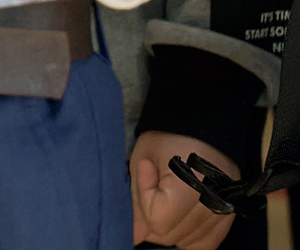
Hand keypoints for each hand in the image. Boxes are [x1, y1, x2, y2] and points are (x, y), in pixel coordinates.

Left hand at [129, 130, 238, 248]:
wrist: (203, 127)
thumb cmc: (168, 138)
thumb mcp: (143, 159)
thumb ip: (137, 199)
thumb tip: (135, 237)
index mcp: (193, 185)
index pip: (158, 219)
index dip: (144, 198)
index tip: (147, 169)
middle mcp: (215, 204)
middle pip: (170, 235)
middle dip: (151, 216)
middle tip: (153, 184)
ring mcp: (226, 213)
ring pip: (185, 241)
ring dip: (168, 226)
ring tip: (167, 195)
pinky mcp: (230, 217)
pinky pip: (206, 243)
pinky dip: (188, 235)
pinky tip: (179, 216)